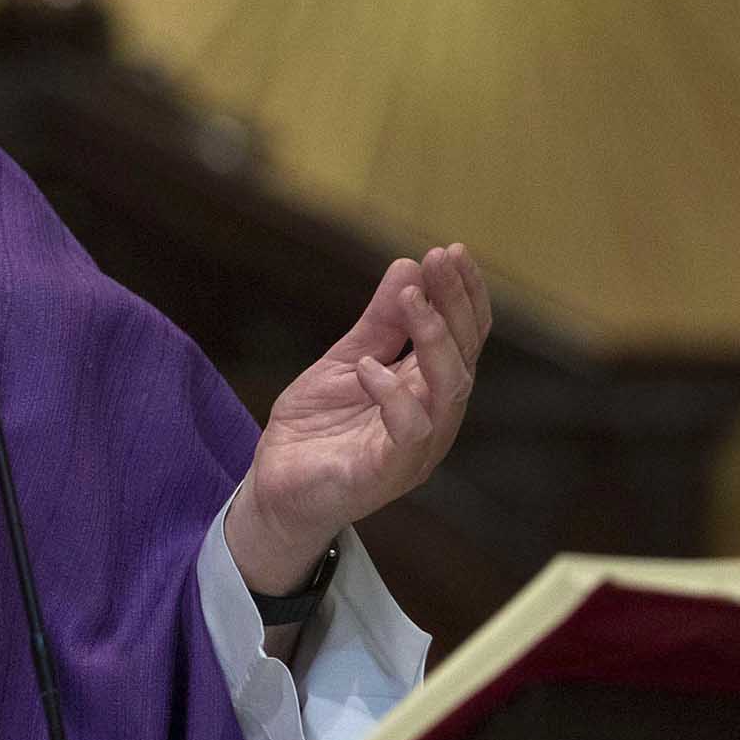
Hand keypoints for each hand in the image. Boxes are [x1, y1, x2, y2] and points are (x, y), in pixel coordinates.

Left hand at [227, 244, 491, 594]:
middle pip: (464, 357)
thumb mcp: (343, 362)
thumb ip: (377, 324)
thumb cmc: (317, 429)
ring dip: (434, 340)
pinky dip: (393, 397)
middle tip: (438, 260)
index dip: (463, 294)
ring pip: (450, 391)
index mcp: (427, 389)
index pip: (463, 338)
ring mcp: (415, 448)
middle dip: (455, 305)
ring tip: (411, 299)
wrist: (274, 488)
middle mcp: (433, 417)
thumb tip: (407, 267)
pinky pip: (408, 434)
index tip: (451, 251)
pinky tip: (367, 367)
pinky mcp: (385, 474)